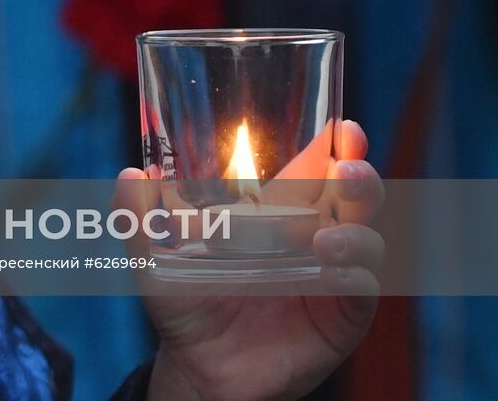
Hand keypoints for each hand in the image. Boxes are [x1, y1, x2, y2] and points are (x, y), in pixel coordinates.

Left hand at [116, 121, 382, 400]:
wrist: (199, 369)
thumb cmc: (186, 304)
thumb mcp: (155, 262)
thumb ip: (139, 220)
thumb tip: (131, 174)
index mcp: (279, 213)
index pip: (317, 169)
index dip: (335, 147)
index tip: (342, 127)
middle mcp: (314, 236)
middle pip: (353, 196)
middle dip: (359, 175)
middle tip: (345, 166)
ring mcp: (332, 275)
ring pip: (365, 238)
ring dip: (356, 230)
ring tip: (325, 239)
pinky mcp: (341, 317)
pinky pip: (362, 290)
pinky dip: (354, 276)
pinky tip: (332, 269)